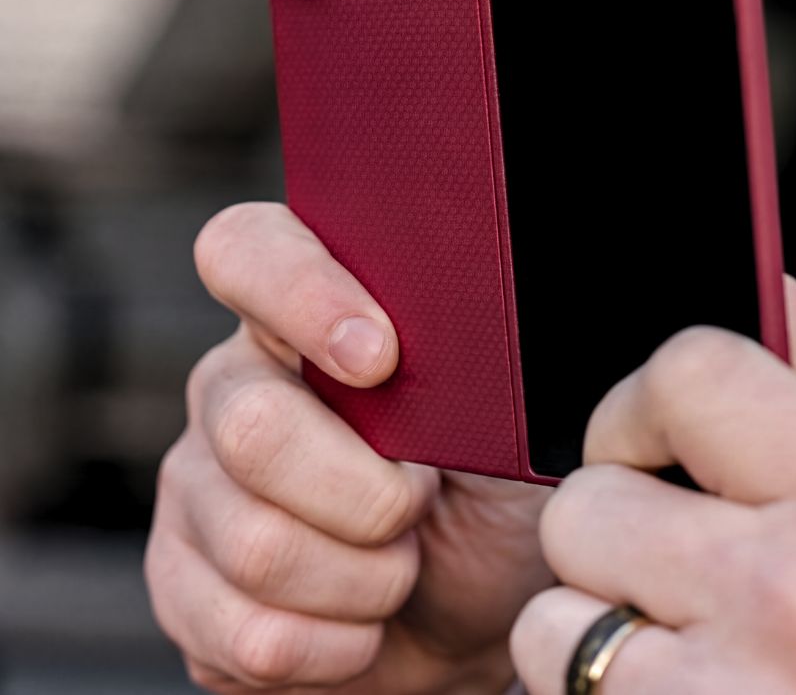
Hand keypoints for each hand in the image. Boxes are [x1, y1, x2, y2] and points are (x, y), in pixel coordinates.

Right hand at [145, 202, 551, 693]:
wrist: (477, 609)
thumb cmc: (494, 487)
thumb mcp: (510, 409)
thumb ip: (474, 353)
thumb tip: (474, 323)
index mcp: (304, 312)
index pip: (246, 250)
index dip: (301, 293)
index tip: (380, 356)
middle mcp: (234, 385)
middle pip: (252, 424)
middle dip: (369, 493)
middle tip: (423, 502)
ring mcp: (196, 486)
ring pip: (256, 544)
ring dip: (365, 579)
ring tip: (400, 565)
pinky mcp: (182, 586)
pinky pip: (244, 634)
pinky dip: (333, 646)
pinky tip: (360, 622)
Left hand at [512, 281, 795, 694]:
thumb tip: (774, 292)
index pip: (690, 369)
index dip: (643, 407)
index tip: (649, 450)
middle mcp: (794, 592)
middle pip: (590, 496)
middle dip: (612, 539)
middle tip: (676, 585)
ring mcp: (720, 690)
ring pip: (552, 609)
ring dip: (592, 637)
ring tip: (681, 667)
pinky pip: (547, 687)